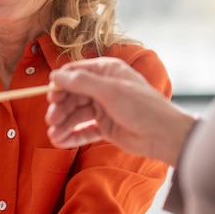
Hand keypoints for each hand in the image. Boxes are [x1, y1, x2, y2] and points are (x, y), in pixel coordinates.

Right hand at [45, 57, 197, 165]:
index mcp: (107, 71)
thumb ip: (82, 83)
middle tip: (51, 120)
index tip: (50, 96)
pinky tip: (60, 141)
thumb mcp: (110, 91)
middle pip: (74, 95)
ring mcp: (105, 108)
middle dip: (61, 107)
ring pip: (77, 114)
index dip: (61, 84)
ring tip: (53, 135)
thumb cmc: (142, 107)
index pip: (76, 73)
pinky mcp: (106, 127)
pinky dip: (72, 135)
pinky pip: (84, 129)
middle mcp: (104, 87)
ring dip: (64, 124)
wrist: (164, 135)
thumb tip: (55, 76)